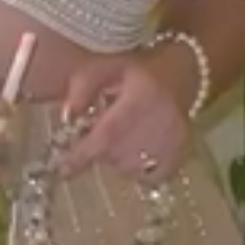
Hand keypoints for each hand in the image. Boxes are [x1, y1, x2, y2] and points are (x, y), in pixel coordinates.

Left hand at [57, 46, 190, 182]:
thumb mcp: (106, 67)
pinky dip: (138, 170)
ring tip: (125, 133)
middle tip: (104, 129)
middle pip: (114, 155)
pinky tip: (139, 149)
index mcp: (141, 98)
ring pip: (129, 168)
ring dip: (118, 157)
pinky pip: (149, 177)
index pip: (107, 134)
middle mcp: (161, 122)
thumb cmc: (137, 73)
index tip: (64, 171)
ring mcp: (174, 142)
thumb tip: (67, 115)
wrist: (180, 76)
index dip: (83, 156)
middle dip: (100, 148)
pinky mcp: (181, 155)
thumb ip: (82, 87)